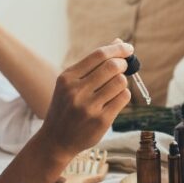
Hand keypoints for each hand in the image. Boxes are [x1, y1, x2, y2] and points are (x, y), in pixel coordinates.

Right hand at [36, 39, 133, 160]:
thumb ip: (92, 64)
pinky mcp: (101, 121)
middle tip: (124, 67)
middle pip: (112, 67)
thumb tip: (118, 42)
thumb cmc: (66, 107)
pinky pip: (123, 98)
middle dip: (123, 64)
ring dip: (122, 81)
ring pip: (120, 82)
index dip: (117, 48)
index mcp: (67, 78)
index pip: (98, 55)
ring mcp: (89, 107)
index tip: (128, 48)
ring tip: (115, 86)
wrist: (56, 140)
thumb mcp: (70, 84)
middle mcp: (76, 91)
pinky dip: (123, 94)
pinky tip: (116, 98)